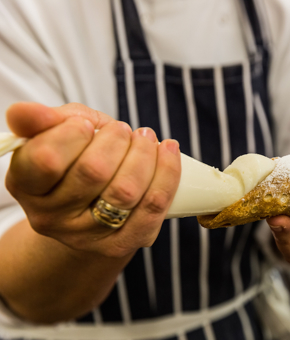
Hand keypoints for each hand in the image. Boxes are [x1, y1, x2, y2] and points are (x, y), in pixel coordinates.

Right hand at [6, 102, 180, 257]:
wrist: (88, 206)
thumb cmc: (74, 159)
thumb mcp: (55, 134)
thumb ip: (42, 120)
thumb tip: (25, 112)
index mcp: (26, 185)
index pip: (48, 159)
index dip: (73, 134)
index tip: (87, 124)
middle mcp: (51, 217)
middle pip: (94, 172)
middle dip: (116, 140)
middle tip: (123, 129)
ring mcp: (86, 236)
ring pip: (126, 191)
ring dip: (144, 154)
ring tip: (146, 138)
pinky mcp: (121, 243)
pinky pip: (153, 208)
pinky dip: (167, 174)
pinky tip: (168, 151)